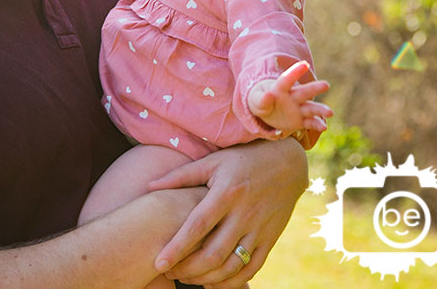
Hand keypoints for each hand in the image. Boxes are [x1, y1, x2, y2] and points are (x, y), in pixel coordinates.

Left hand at [147, 137, 307, 287]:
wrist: (287, 162)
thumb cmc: (242, 159)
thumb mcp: (212, 162)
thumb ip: (181, 176)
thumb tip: (149, 187)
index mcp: (226, 193)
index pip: (197, 227)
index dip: (177, 247)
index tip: (159, 263)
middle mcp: (244, 214)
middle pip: (214, 253)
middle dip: (189, 269)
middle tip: (171, 273)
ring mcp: (259, 229)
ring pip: (232, 266)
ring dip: (207, 278)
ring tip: (188, 278)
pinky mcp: (270, 239)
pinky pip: (251, 268)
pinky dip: (232, 282)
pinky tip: (214, 282)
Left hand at [248, 60, 332, 134]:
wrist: (265, 113)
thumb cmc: (260, 102)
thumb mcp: (256, 101)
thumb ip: (261, 100)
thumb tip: (269, 95)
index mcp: (280, 88)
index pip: (287, 79)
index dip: (295, 72)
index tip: (305, 64)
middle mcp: (293, 97)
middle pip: (304, 92)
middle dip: (314, 88)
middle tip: (326, 85)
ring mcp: (298, 109)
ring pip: (311, 108)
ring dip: (321, 109)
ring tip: (330, 112)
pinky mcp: (301, 121)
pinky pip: (310, 122)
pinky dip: (317, 124)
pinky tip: (324, 127)